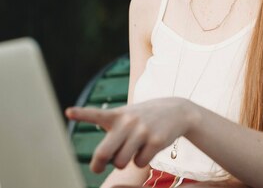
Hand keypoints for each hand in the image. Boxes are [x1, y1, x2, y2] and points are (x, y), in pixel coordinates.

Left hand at [66, 97, 198, 172]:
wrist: (178, 111)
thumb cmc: (145, 117)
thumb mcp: (127, 116)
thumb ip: (112, 131)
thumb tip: (102, 161)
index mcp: (118, 115)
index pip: (96, 114)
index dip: (81, 114)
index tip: (69, 112)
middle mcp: (128, 122)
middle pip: (104, 153)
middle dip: (98, 164)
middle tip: (97, 168)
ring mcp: (143, 131)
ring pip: (121, 162)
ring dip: (123, 162)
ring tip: (131, 151)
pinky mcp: (156, 141)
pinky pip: (139, 163)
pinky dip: (141, 161)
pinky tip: (148, 148)